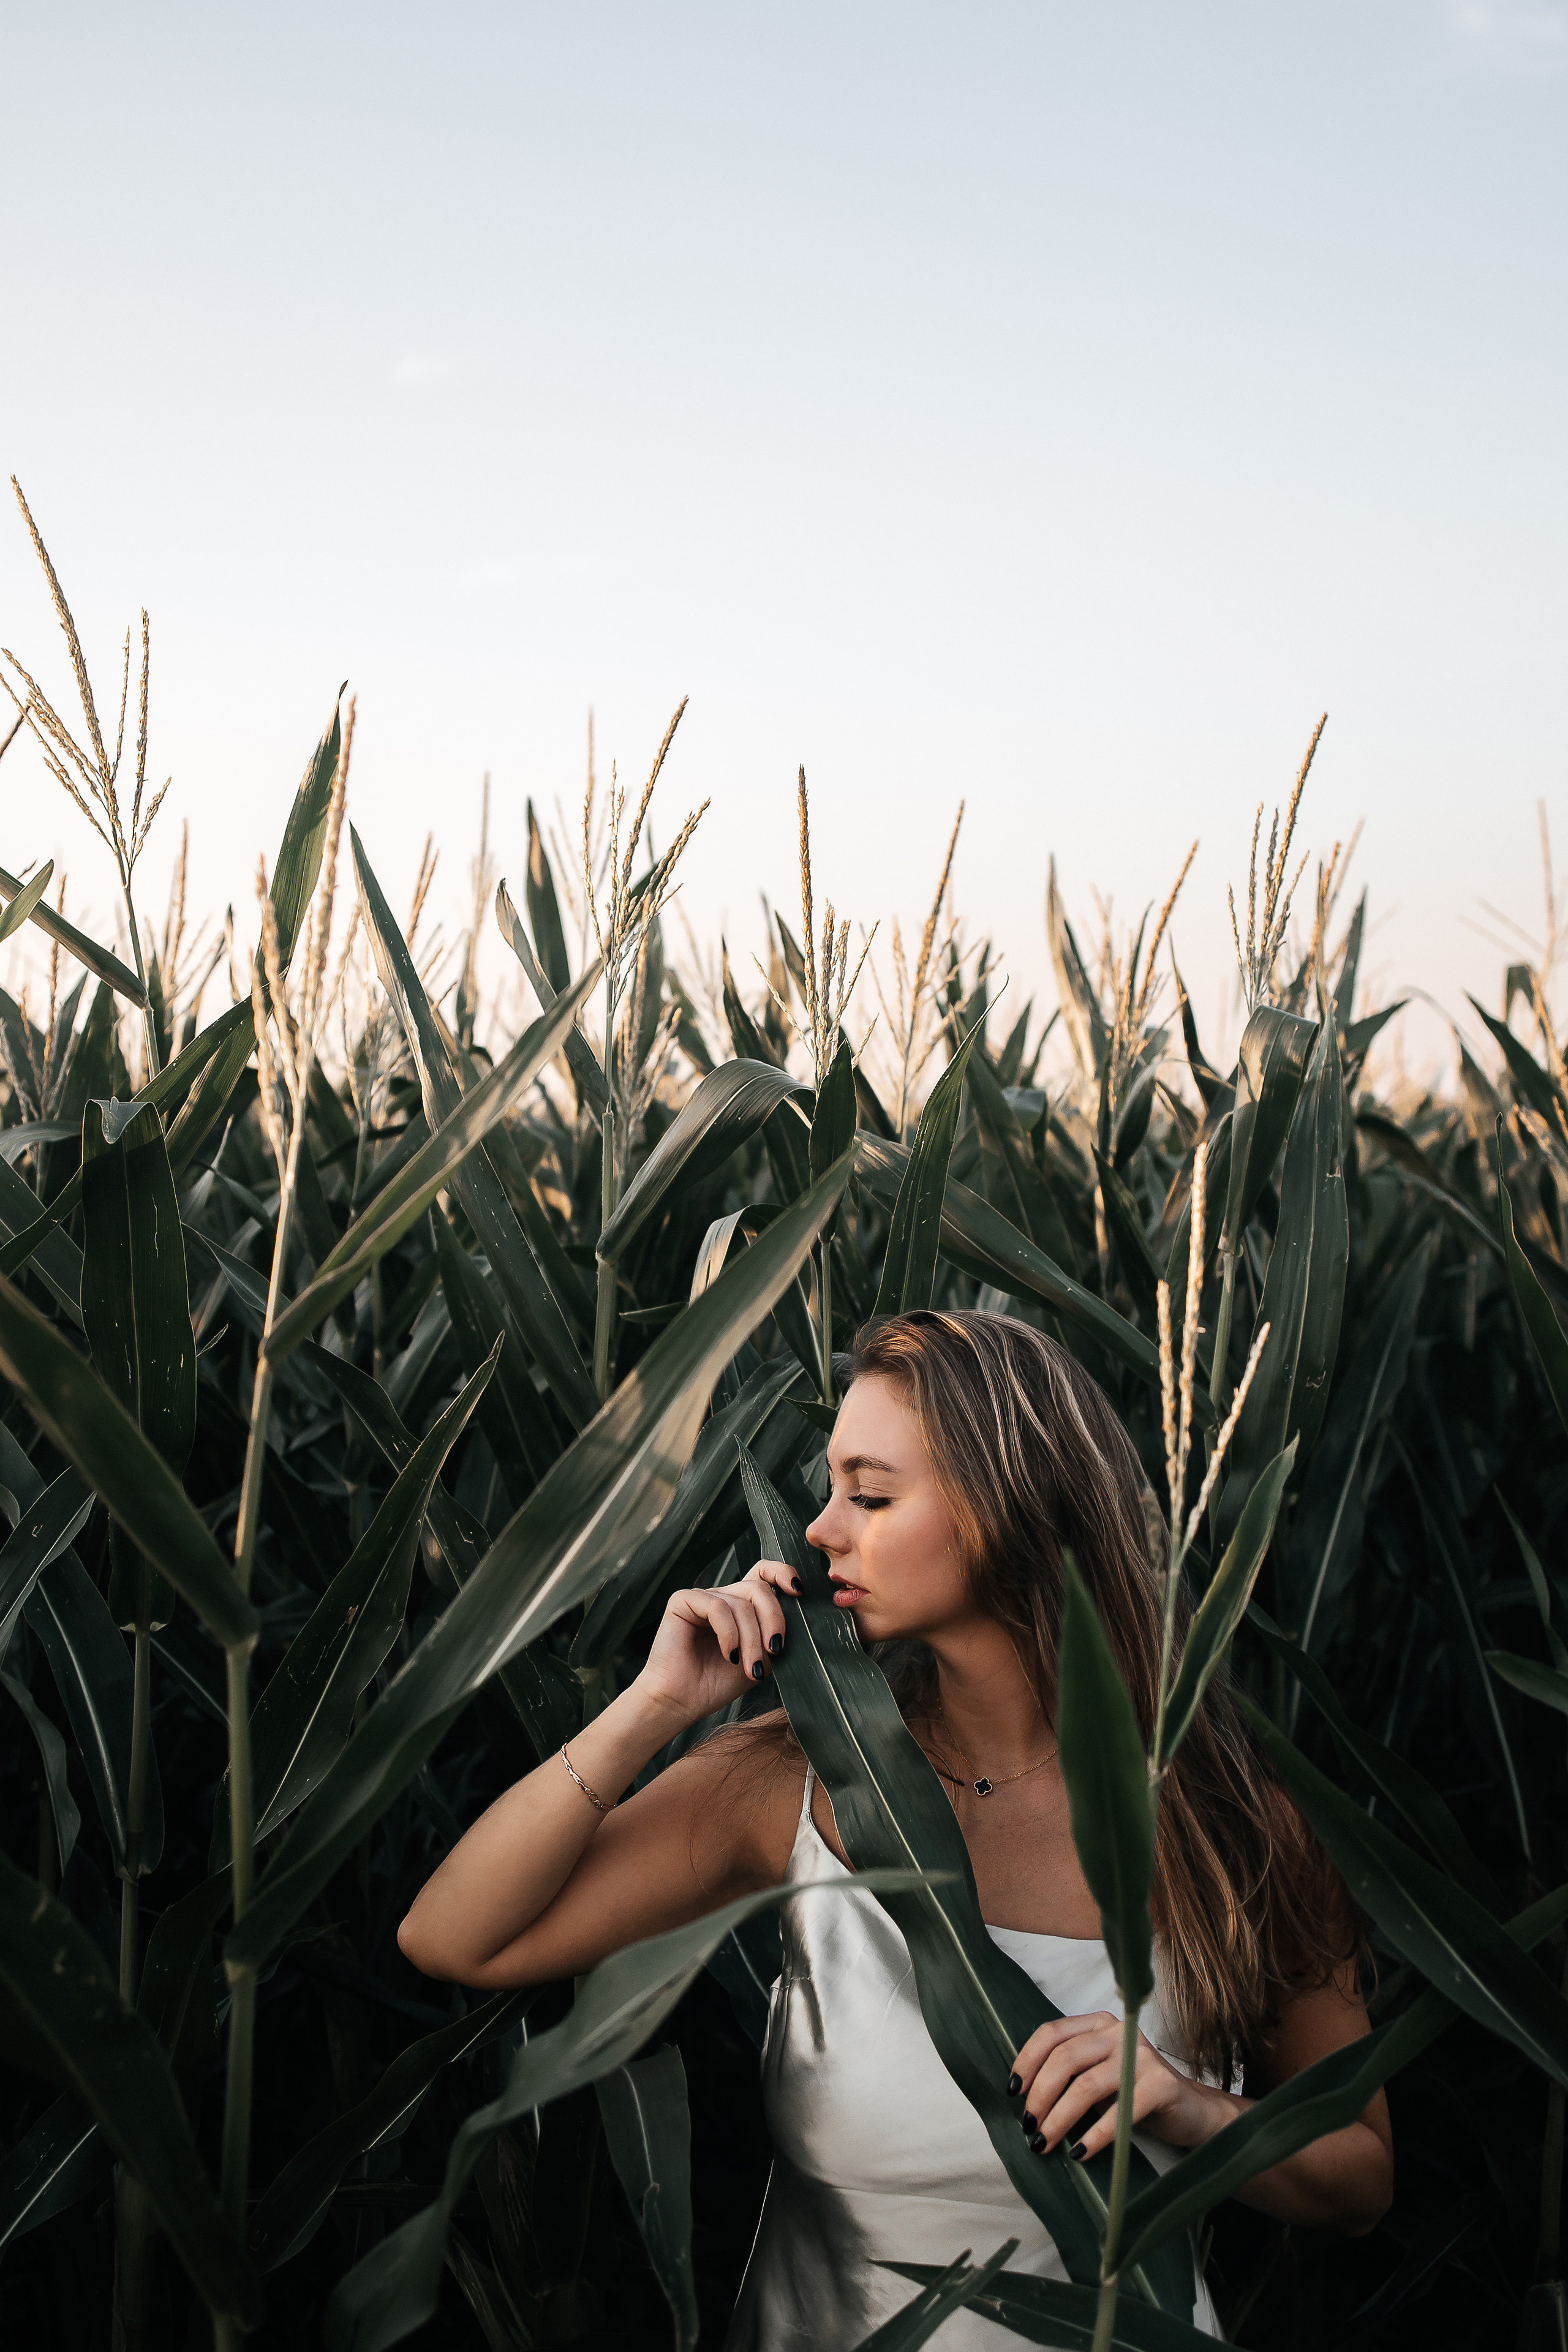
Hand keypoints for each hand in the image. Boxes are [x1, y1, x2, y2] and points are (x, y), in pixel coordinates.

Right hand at [635, 1559, 801, 1723]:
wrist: (682, 1702)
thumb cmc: (717, 1683)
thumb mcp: (759, 1659)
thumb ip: (774, 1636)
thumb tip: (797, 1617)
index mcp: (741, 1605)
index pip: (764, 1572)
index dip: (783, 1573)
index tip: (798, 1592)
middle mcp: (723, 1597)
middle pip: (759, 1588)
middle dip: (773, 1620)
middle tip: (775, 1650)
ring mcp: (703, 1597)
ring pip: (741, 1603)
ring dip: (751, 1638)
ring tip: (749, 1667)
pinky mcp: (683, 1601)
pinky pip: (717, 1607)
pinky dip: (729, 1633)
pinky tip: (729, 1655)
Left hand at [1008, 2011, 1238, 2162]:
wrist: (1191, 2112)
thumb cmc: (1135, 2097)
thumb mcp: (1098, 2078)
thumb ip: (1070, 2077)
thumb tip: (1024, 2101)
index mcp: (1098, 2025)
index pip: (1052, 2033)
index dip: (1027, 2061)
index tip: (1012, 2092)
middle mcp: (1118, 2033)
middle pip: (1065, 2058)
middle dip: (1040, 2096)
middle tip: (1029, 2127)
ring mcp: (1141, 2056)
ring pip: (1087, 2085)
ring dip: (1060, 2119)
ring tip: (1046, 2143)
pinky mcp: (1161, 2084)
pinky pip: (1120, 2112)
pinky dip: (1096, 2136)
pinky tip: (1080, 2153)